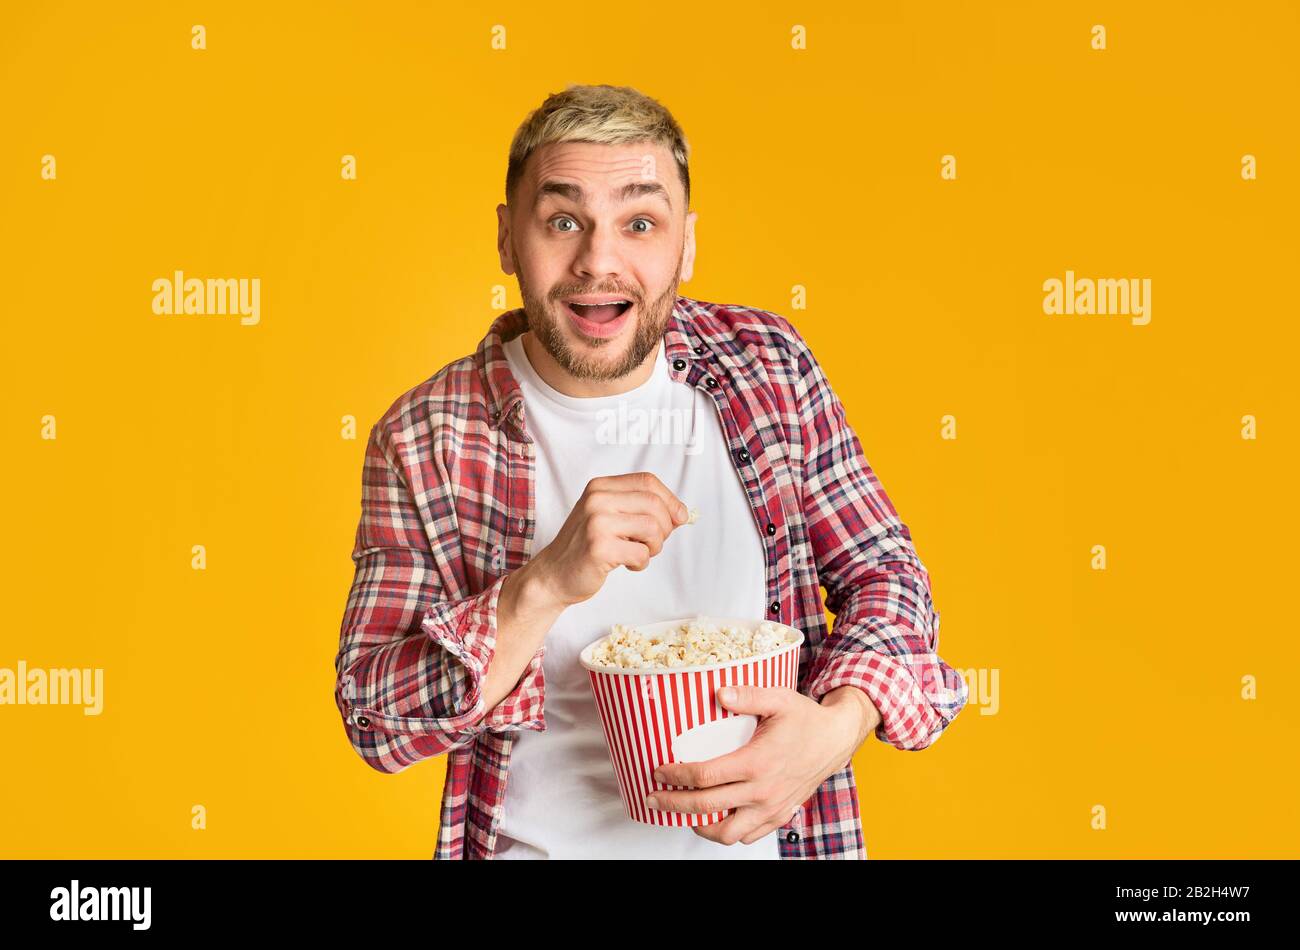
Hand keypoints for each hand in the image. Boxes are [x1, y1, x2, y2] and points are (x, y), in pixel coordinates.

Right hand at [526, 472, 688, 610]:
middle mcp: (596, 499)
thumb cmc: (586, 546)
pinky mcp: (599, 548)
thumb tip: (681, 514)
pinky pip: (642, 553)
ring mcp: (596, 523)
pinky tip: (628, 564)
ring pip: (652, 528)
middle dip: (664, 528)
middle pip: (654, 504)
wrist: (553, 575)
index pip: (648, 481)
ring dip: (654, 547)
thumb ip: (639, 508)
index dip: (670, 500)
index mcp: (599, 486)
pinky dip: (642, 563)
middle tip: (652, 543)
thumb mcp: (608, 516)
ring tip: (639, 553)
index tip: (678, 517)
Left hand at [645, 684, 877, 845]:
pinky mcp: (779, 815)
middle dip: (673, 804)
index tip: (659, 771)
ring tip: (683, 812)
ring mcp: (771, 808)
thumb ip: (747, 695)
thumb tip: (719, 693)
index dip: (676, 776)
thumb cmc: (806, 719)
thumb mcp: (778, 699)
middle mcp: (762, 791)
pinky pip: (749, 836)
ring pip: (728, 833)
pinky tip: (716, 817)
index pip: (705, 776)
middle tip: (653, 797)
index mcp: (756, 762)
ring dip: (700, 826)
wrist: (836, 740)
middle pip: (707, 807)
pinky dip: (728, 832)